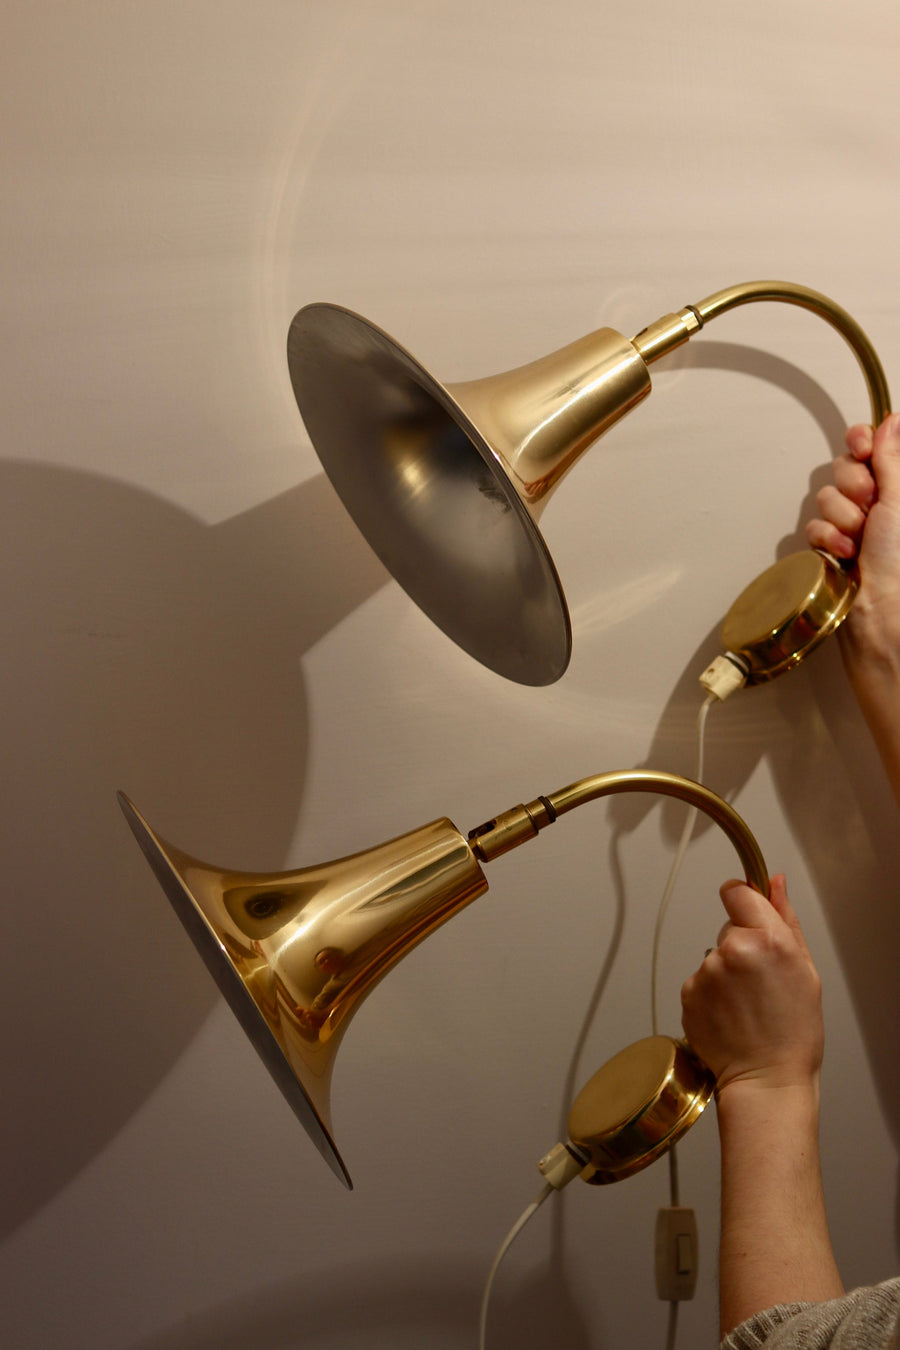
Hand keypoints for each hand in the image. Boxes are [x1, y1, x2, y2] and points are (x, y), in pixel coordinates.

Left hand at [680, 875, 823, 1095]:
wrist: (766, 1079)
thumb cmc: (793, 1031)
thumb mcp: (805, 969)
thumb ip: (786, 918)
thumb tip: (774, 881)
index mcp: (768, 939)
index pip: (737, 891)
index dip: (742, 900)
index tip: (746, 911)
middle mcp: (733, 951)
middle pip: (728, 927)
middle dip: (742, 945)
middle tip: (761, 981)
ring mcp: (707, 972)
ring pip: (715, 956)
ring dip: (726, 972)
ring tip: (747, 1004)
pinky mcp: (688, 992)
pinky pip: (701, 980)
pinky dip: (712, 993)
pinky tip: (731, 1014)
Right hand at [806, 413, 899, 654]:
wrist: (880, 611)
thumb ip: (892, 458)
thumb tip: (892, 422)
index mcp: (897, 489)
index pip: (872, 446)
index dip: (862, 442)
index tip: (862, 447)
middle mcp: (877, 503)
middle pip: (845, 468)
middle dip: (853, 487)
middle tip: (869, 506)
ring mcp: (852, 524)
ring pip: (827, 497)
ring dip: (842, 518)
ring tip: (859, 539)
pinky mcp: (831, 544)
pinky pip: (815, 526)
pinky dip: (828, 540)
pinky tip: (844, 554)